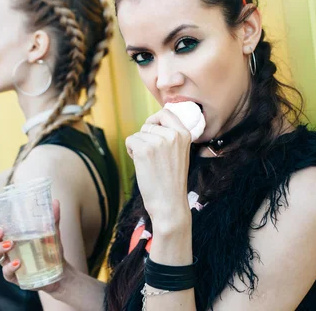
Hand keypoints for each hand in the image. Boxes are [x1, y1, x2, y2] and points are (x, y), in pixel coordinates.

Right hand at [0, 200, 64, 292]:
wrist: (60, 272)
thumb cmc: (50, 249)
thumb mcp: (52, 232)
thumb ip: (53, 218)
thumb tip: (55, 202)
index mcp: (12, 235)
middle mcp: (6, 249)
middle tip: (0, 231)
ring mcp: (9, 262)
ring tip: (10, 244)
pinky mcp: (14, 276)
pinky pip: (7, 272)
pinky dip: (10, 267)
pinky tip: (18, 262)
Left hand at [125, 109, 191, 225]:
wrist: (169, 203)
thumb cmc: (172, 180)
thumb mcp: (180, 153)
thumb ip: (171, 137)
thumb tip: (152, 123)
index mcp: (184, 134)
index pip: (166, 112)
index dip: (155, 119)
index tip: (152, 129)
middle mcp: (172, 135)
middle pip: (148, 124)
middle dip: (145, 138)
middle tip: (153, 157)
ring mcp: (158, 141)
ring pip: (138, 134)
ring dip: (138, 146)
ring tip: (149, 163)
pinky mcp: (144, 149)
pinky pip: (130, 140)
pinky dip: (131, 151)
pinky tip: (141, 164)